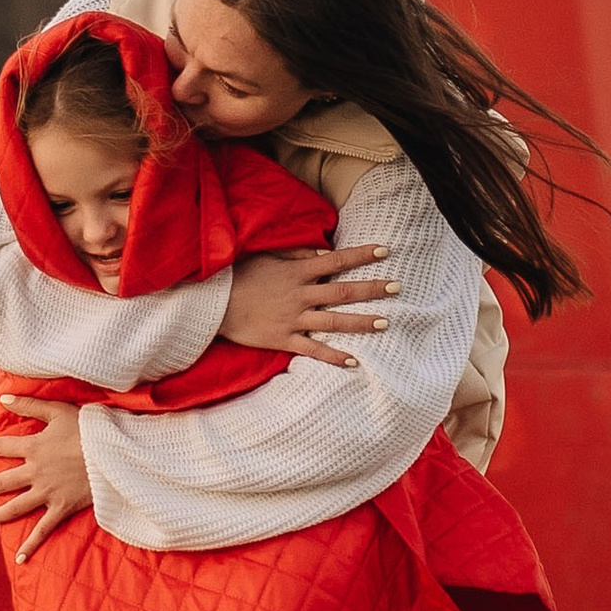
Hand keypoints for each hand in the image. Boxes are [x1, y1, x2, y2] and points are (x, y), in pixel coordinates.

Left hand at [0, 401, 93, 561]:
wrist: (111, 453)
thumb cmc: (88, 429)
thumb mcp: (58, 410)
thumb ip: (30, 404)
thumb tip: (3, 398)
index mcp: (34, 447)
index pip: (4, 447)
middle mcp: (36, 472)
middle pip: (5, 481)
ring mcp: (47, 493)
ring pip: (17, 506)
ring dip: (1, 513)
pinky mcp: (61, 508)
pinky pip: (42, 530)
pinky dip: (30, 545)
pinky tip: (19, 558)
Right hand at [219, 245, 396, 367]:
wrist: (213, 303)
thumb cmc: (240, 276)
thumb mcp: (268, 257)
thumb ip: (298, 255)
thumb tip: (325, 252)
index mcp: (296, 273)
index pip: (336, 261)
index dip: (361, 255)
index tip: (385, 250)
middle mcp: (300, 295)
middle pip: (343, 291)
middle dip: (372, 289)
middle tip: (398, 286)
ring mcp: (293, 319)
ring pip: (334, 321)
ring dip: (361, 322)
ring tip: (386, 322)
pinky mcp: (284, 339)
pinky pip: (313, 349)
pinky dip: (334, 356)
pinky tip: (354, 360)